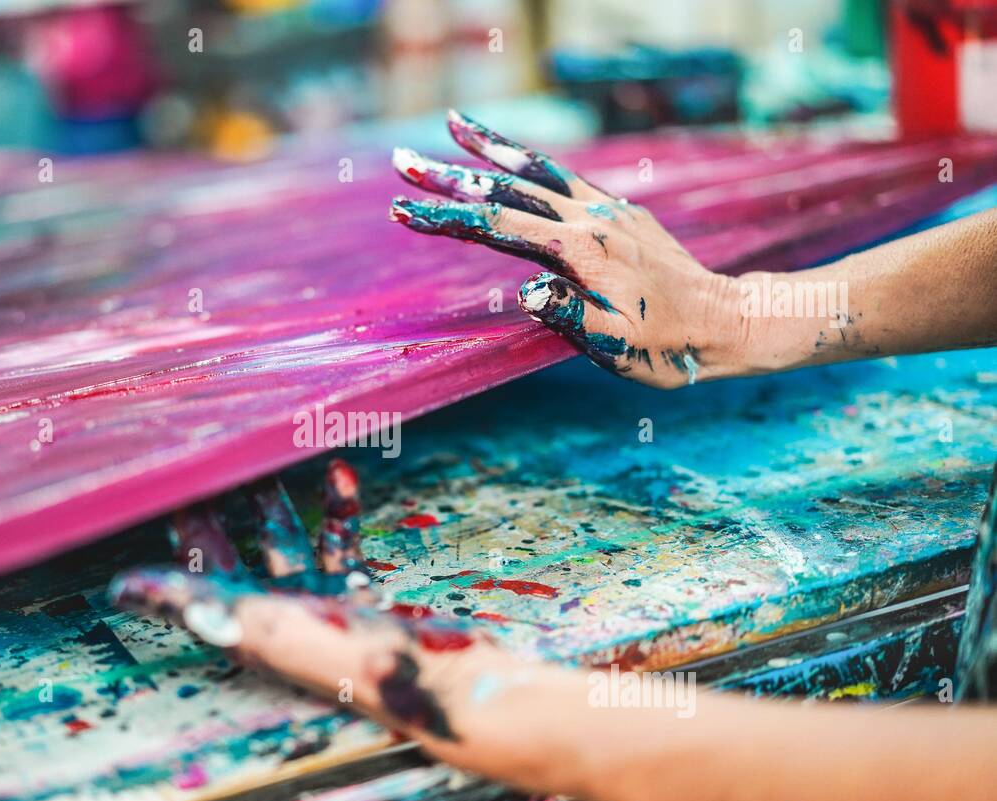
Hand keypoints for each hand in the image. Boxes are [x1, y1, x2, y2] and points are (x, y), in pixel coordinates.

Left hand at [108, 460, 591, 795]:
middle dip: (227, 505)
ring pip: (290, 543)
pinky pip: (343, 546)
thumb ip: (211, 608)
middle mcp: (283, 624)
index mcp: (254, 632)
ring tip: (272, 450)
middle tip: (215, 456)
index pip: (202, 573)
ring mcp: (325, 612)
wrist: (463, 694)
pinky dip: (339, 510)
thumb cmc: (374, 670)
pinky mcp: (365, 604)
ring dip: (281, 499)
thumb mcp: (282, 632)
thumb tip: (125, 588)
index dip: (187, 528)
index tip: (174, 478)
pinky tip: (341, 472)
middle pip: (239, 553)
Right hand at [390, 111, 746, 388]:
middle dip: (449, 175)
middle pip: (507, 189)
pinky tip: (514, 157)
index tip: (403, 209)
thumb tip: (525, 294)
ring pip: (537, 170)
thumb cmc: (667, 346)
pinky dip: (531, 160)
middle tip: (403, 160)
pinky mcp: (620, 210)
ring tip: (453, 123)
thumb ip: (570, 317)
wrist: (727, 320)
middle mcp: (590, 219)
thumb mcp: (616, 347)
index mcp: (580, 252)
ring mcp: (606, 209)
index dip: (447, 218)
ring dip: (490, 148)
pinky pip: (565, 175)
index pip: (497, 229)